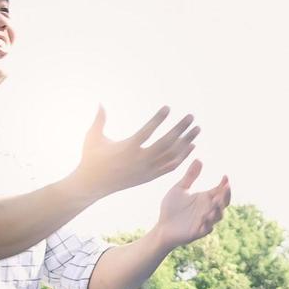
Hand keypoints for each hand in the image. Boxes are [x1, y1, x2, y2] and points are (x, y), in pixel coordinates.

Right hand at [74, 106, 198, 198]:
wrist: (92, 185)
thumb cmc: (91, 158)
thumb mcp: (93, 137)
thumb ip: (99, 120)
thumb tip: (100, 103)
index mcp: (127, 148)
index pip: (147, 131)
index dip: (158, 119)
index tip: (168, 108)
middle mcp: (140, 160)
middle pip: (166, 143)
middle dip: (180, 129)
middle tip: (191, 116)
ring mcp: (146, 170)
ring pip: (171, 156)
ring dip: (186, 141)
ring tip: (197, 129)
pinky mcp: (149, 177)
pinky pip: (170, 167)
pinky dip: (182, 156)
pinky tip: (191, 146)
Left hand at [153, 160, 231, 249]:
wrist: (162, 226)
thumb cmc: (171, 207)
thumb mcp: (180, 189)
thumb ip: (190, 176)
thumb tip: (199, 158)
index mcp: (205, 198)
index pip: (220, 190)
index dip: (225, 184)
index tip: (225, 176)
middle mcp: (208, 209)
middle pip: (223, 203)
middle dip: (226, 196)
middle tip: (226, 188)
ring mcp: (204, 221)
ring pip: (217, 216)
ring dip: (218, 209)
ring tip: (215, 202)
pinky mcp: (198, 232)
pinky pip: (206, 229)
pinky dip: (208, 224)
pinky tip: (206, 218)